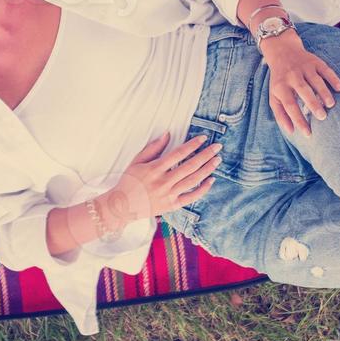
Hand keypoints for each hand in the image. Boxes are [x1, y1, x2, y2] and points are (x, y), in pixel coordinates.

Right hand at [99, 132, 220, 224]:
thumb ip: (153, 147)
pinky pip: (191, 197)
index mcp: (154, 169)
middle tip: (217, 147)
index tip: (203, 138)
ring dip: (207, 169)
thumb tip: (167, 134)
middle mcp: (163, 182)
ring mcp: (168, 195)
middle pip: (190, 166)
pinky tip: (211, 180)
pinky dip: (203, 189)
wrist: (122, 206)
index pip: (178, 154)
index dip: (192, 145)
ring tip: (217, 160)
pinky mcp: (172, 206)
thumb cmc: (129, 181)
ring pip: (193, 180)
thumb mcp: (137, 161)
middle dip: (206, 155)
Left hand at [260, 31, 339, 136]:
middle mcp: (292, 76)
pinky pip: (325, 69)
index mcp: (281, 87)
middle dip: (313, 104)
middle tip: (322, 117)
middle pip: (303, 90)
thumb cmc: (280, 81)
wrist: (282, 52)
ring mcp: (304, 67)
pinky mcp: (315, 61)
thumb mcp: (274, 97)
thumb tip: (291, 132)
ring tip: (331, 105)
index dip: (298, 120)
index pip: (290, 105)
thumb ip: (281, 115)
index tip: (308, 133)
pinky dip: (333, 78)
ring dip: (324, 92)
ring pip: (315, 80)